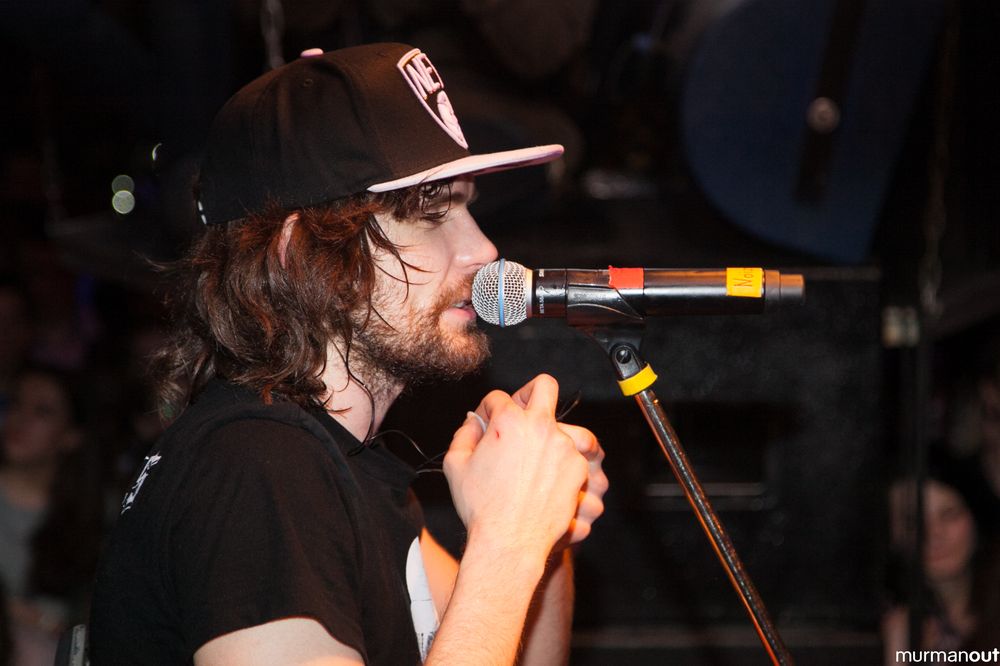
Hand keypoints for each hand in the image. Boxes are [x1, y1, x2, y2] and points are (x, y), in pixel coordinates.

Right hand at [443, 374, 604, 557]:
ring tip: (534, 459)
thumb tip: (474, 421)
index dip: (488, 410)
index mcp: (508, 421)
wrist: (510, 541)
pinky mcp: (578, 468)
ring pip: (561, 426)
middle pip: (544, 386)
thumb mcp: (456, 465)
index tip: (486, 425)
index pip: (498, 398)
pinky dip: (559, 464)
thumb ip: (464, 434)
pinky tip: (544, 481)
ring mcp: (563, 446)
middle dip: (531, 393)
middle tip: (522, 412)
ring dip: (546, 437)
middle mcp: (540, 427)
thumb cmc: (481, 507)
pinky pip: (572, 455)